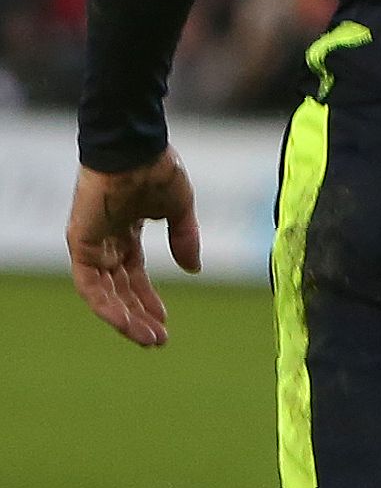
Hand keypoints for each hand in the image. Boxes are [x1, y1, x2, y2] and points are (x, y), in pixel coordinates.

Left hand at [67, 155, 199, 347]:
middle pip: (119, 287)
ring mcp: (91, 242)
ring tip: (147, 339)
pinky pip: (89, 283)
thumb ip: (185, 239)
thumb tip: (193, 269)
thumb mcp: (180, 208)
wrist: (135, 147)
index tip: (165, 321)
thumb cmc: (157, 168)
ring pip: (104, 292)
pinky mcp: (80, 242)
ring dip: (123, 318)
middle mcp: (106, 240)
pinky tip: (124, 322)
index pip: (134, 274)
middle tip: (157, 340)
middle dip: (138, 315)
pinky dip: (105, 305)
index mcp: (126, 230)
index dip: (149, 298)